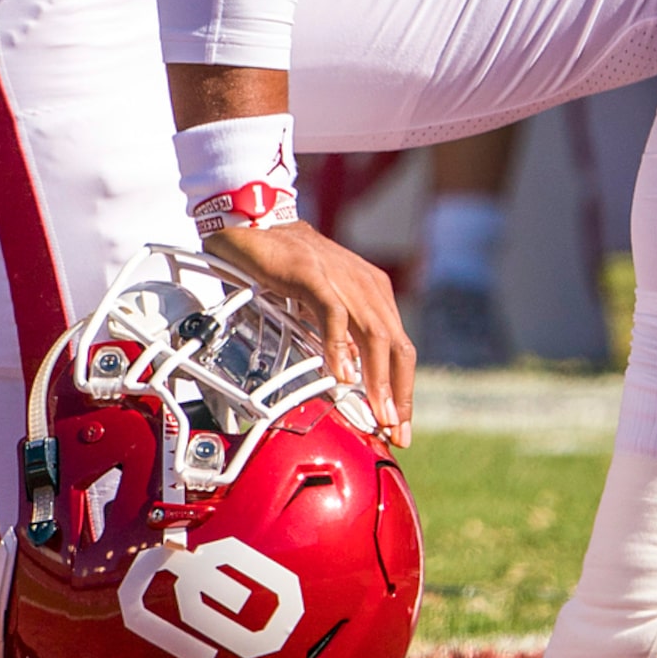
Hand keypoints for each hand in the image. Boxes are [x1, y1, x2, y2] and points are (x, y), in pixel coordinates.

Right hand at [201, 220, 413, 446]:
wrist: (253, 226)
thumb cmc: (284, 268)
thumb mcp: (320, 306)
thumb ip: (338, 335)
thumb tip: (349, 377)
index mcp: (373, 293)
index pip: (400, 349)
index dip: (403, 391)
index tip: (398, 427)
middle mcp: (367, 285)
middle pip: (398, 347)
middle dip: (399, 394)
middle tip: (393, 431)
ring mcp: (342, 277)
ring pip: (375, 335)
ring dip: (377, 380)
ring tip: (375, 413)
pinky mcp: (313, 272)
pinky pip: (335, 314)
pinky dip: (340, 346)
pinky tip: (340, 375)